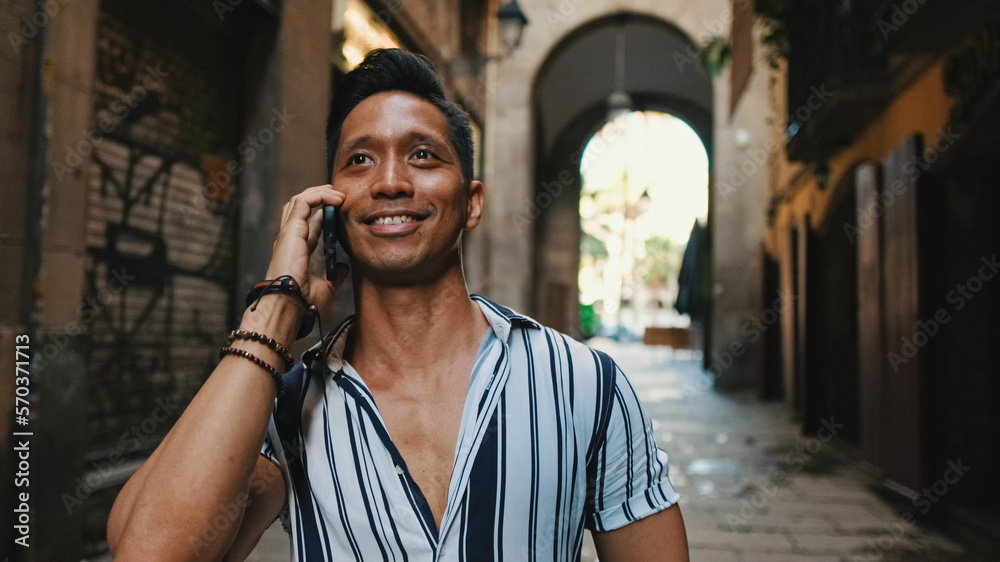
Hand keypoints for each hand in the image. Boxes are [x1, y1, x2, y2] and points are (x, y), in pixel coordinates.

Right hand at [265, 184, 349, 314]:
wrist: (289, 306)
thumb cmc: (302, 303)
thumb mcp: (326, 288)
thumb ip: (335, 276)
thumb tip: (345, 268)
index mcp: (296, 252)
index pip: (309, 225)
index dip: (323, 214)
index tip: (340, 210)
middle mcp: (290, 240)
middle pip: (300, 208)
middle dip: (319, 197)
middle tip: (339, 195)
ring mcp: (289, 233)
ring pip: (299, 200)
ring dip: (319, 193)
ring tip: (337, 193)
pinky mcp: (291, 230)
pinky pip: (303, 202)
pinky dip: (318, 195)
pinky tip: (334, 198)